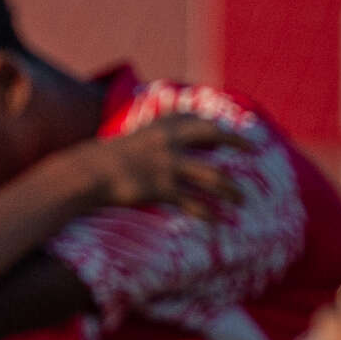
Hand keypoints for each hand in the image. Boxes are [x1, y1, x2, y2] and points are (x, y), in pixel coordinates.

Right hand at [61, 114, 243, 217]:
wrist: (87, 173)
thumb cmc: (105, 159)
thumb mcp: (131, 140)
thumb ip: (153, 139)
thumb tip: (166, 144)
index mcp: (160, 128)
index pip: (197, 119)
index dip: (218, 124)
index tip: (232, 131)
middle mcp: (168, 142)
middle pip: (213, 135)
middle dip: (237, 142)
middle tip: (254, 151)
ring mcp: (167, 165)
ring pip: (212, 176)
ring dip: (230, 188)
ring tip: (241, 198)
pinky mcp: (162, 188)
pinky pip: (193, 202)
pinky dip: (207, 212)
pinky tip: (216, 220)